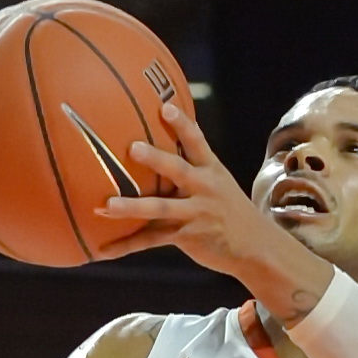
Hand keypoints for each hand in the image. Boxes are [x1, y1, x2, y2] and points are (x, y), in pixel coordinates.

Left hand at [100, 98, 313, 305]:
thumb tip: (161, 147)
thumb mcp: (219, 183)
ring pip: (159, 209)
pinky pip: (151, 241)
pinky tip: (102, 250)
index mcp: (211, 170)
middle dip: (155, 159)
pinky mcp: (187, 237)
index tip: (165, 107)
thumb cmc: (228, 210)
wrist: (255, 246)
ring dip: (132, 207)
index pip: (197, 141)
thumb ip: (193, 167)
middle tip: (132, 148)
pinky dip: (125, 246)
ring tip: (106, 206)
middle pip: (177, 170)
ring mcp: (196, 214)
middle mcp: (204, 189)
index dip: (182, 124)